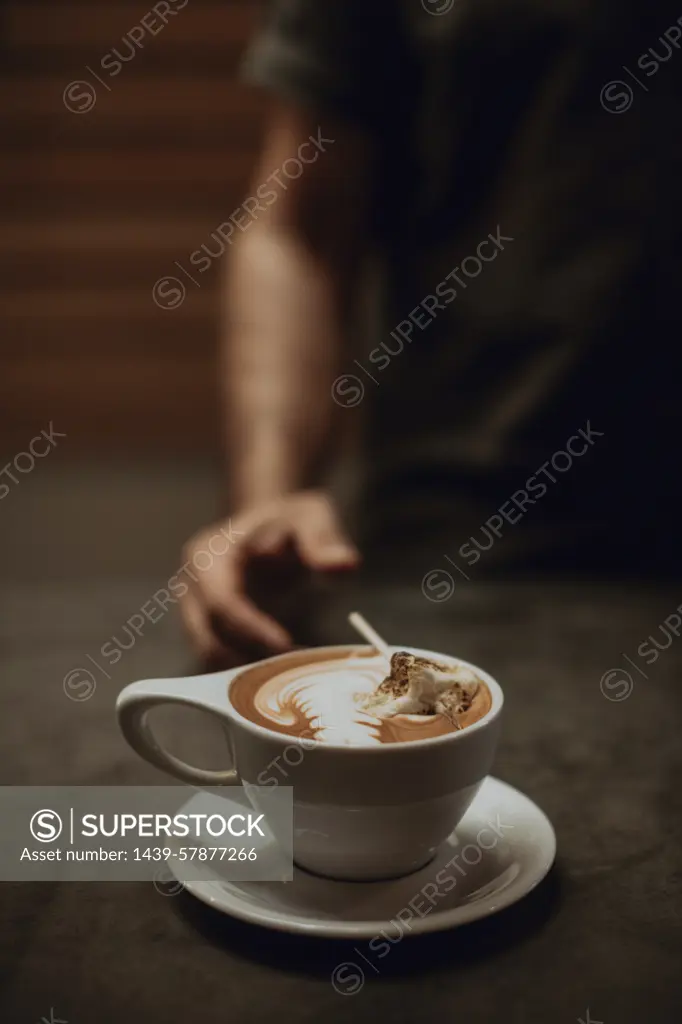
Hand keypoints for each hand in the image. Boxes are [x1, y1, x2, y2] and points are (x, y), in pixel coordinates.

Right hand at [180, 490, 359, 666]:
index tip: (286, 645)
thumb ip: (324, 541)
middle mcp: (190, 585)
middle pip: (209, 637)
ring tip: (291, 670)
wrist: (271, 527)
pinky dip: (245, 672)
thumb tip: (345, 563)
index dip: (251, 629)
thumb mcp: (311, 518)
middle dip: (249, 657)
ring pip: (211, 656)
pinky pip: (220, 660)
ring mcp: (192, 610)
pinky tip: (279, 671)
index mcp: (207, 556)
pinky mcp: (204, 629)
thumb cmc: (291, 521)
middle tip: (293, 669)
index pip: (223, 603)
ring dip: (246, 672)